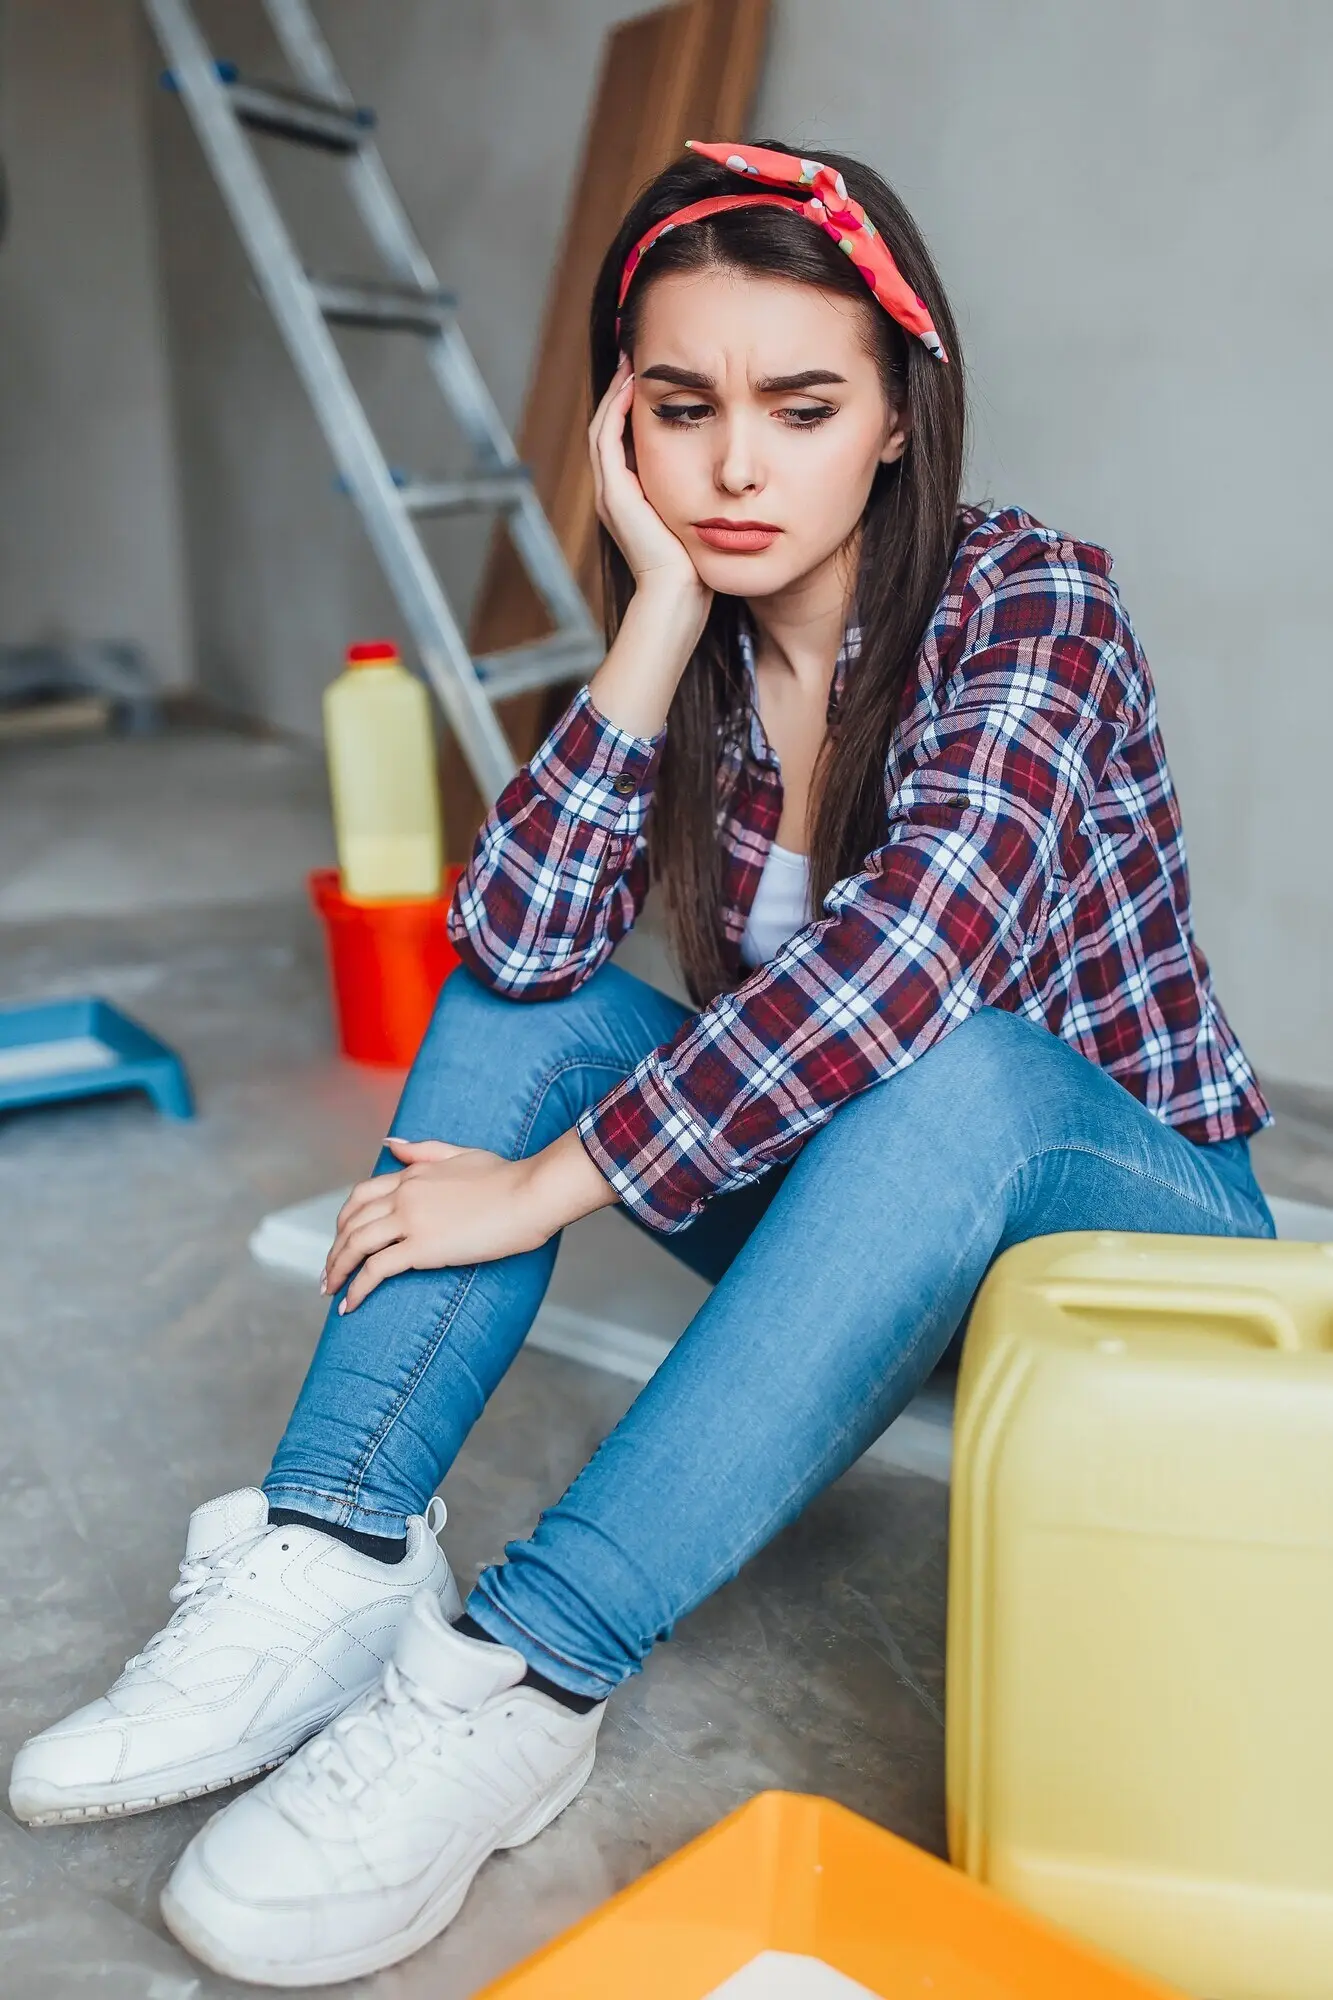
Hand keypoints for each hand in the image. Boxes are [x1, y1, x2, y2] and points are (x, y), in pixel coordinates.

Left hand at [321, 1137, 547, 1311]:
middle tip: (328, 1273)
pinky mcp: (422, 1247)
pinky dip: (357, 1288)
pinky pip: (376, 1270)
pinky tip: (350, 1304)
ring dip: (337, 1270)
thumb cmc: (507, 1176)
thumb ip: (422, 1150)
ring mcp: (411, 1220)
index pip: (362, 1196)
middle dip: (335, 1250)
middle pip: (352, 1222)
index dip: (345, 1220)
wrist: (529, 1194)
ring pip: (356, 1245)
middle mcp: (404, 1195)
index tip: (340, 1240)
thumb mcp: (460, 1153)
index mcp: (412, 1174)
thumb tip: (390, 1144)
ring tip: (330, 1291)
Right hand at [589, 355, 709, 608]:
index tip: (649, 378)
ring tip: (630, 364)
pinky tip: (633, 386)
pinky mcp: (615, 493)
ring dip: (615, 393)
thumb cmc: (693, 568)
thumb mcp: (695, 521)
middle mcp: (613, 492)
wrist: (677, 596)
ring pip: (603, 429)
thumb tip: (722, 475)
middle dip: (619, 392)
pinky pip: (607, 439)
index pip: (623, 441)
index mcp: (629, 498)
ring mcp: (609, 492)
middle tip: (633, 358)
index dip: (631, 409)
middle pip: (607, 429)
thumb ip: (696, 496)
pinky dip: (616, 410)